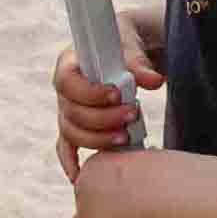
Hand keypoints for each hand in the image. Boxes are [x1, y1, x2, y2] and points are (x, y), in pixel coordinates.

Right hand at [53, 11, 164, 181]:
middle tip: (133, 114)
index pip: (66, 82)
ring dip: (97, 139)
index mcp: (70, 63)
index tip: (117, 94)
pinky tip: (79, 176)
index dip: (89, 93)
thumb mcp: (132, 41)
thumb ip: (138, 60)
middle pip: (70, 112)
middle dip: (102, 119)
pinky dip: (71, 161)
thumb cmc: (127, 43)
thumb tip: (151, 80)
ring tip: (125, 136)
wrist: (132, 51)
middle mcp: (65, 90)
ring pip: (71, 132)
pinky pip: (66, 147)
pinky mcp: (79, 127)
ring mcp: (69, 110)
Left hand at [67, 149, 164, 217]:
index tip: (118, 208)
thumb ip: (147, 182)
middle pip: (84, 208)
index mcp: (98, 166)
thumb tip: (160, 190)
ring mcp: (86, 212)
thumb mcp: (152, 172)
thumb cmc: (169, 177)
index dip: (105, 200)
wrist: (165, 187)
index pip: (95, 186)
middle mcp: (85, 186)